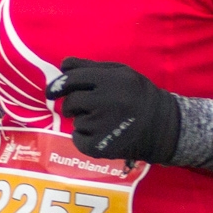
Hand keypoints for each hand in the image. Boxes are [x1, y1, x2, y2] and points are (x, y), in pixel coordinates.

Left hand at [46, 58, 180, 163]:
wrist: (161, 126)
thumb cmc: (137, 94)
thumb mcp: (120, 72)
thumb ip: (90, 67)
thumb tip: (62, 65)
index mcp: (111, 81)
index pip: (74, 79)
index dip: (59, 84)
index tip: (51, 91)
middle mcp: (106, 102)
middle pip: (72, 102)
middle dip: (72, 104)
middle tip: (84, 106)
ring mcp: (103, 126)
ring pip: (76, 121)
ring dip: (83, 120)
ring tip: (104, 120)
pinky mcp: (100, 147)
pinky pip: (78, 139)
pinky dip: (84, 138)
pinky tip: (101, 134)